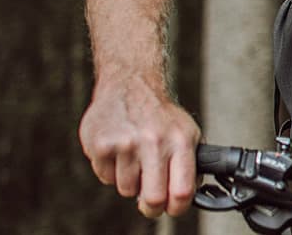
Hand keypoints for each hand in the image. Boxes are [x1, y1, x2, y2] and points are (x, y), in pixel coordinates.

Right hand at [80, 82, 201, 217]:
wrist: (130, 83)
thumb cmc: (160, 114)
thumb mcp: (186, 132)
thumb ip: (189, 164)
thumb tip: (188, 197)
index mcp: (180, 141)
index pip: (182, 190)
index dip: (177, 208)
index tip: (172, 209)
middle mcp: (154, 142)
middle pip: (153, 198)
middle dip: (151, 207)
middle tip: (149, 203)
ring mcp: (126, 144)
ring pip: (127, 189)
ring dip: (130, 182)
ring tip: (134, 157)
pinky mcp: (101, 145)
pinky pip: (106, 178)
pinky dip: (111, 171)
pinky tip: (118, 150)